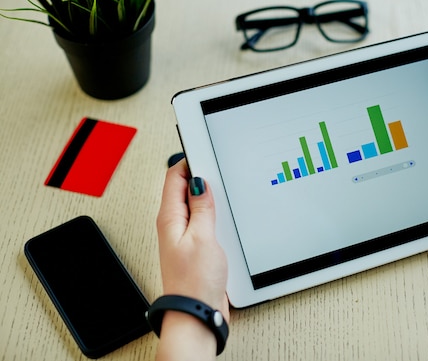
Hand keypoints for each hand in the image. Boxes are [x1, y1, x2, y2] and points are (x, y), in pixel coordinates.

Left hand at [155, 159, 228, 359]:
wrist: (197, 312)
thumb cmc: (194, 281)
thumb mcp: (202, 236)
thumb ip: (202, 207)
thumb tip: (200, 182)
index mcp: (170, 217)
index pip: (174, 177)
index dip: (189, 160)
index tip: (205, 149)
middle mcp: (174, 224)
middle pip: (184, 188)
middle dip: (201, 175)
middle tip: (217, 164)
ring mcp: (185, 235)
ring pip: (195, 204)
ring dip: (208, 194)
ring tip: (222, 185)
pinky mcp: (197, 246)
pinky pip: (203, 220)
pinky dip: (213, 212)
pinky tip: (224, 212)